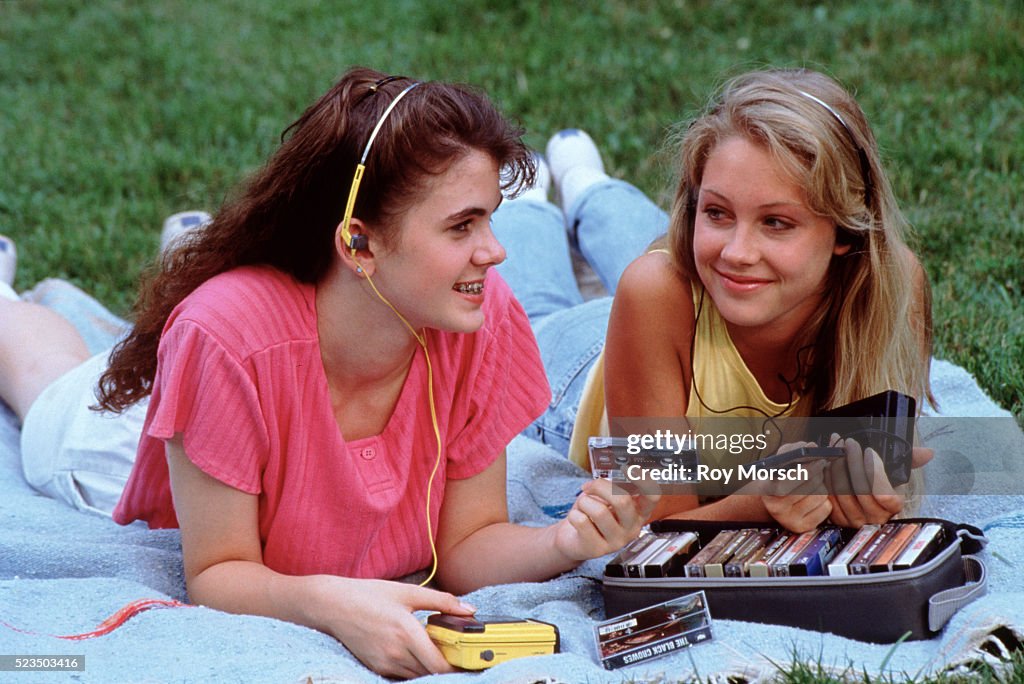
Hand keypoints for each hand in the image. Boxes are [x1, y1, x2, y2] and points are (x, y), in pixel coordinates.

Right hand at [316, 577, 473, 678]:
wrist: (333, 605)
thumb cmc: (369, 595)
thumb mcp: (408, 592)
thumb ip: (442, 601)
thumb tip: (469, 610)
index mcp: (407, 632)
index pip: (438, 666)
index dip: (456, 667)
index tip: (467, 660)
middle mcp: (396, 652)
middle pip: (430, 673)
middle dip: (445, 665)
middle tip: (455, 651)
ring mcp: (384, 663)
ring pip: (417, 675)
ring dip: (429, 666)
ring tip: (434, 648)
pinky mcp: (376, 667)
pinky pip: (402, 674)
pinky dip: (414, 667)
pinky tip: (414, 651)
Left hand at [553, 478, 659, 561]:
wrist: (573, 537)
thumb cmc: (592, 514)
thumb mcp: (606, 497)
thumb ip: (613, 487)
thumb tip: (611, 477)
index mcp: (639, 512)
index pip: (652, 496)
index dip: (644, 482)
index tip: (631, 470)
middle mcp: (632, 528)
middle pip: (622, 501)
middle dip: (600, 487)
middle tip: (589, 487)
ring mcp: (617, 541)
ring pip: (599, 511)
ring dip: (584, 502)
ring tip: (583, 507)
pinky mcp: (598, 549)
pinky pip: (582, 521)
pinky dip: (574, 514)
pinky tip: (577, 520)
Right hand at [758, 442, 832, 532]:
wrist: (773, 501)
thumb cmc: (780, 477)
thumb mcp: (779, 462)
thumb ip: (793, 450)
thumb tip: (811, 447)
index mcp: (766, 489)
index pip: (788, 482)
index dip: (806, 470)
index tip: (818, 460)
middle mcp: (775, 508)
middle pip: (808, 487)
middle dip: (817, 474)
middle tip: (819, 467)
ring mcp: (789, 520)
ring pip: (820, 496)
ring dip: (821, 488)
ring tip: (813, 485)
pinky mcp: (803, 528)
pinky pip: (826, 509)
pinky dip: (825, 502)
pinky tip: (815, 499)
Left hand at [825, 434, 904, 527]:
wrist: (857, 490)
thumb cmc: (877, 479)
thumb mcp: (894, 469)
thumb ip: (910, 459)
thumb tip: (928, 453)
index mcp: (893, 506)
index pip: (884, 493)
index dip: (875, 471)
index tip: (869, 451)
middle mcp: (874, 517)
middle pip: (860, 490)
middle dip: (853, 461)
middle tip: (849, 443)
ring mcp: (854, 520)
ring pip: (842, 492)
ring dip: (837, 466)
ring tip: (837, 449)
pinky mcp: (836, 518)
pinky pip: (828, 496)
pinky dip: (826, 477)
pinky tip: (827, 463)